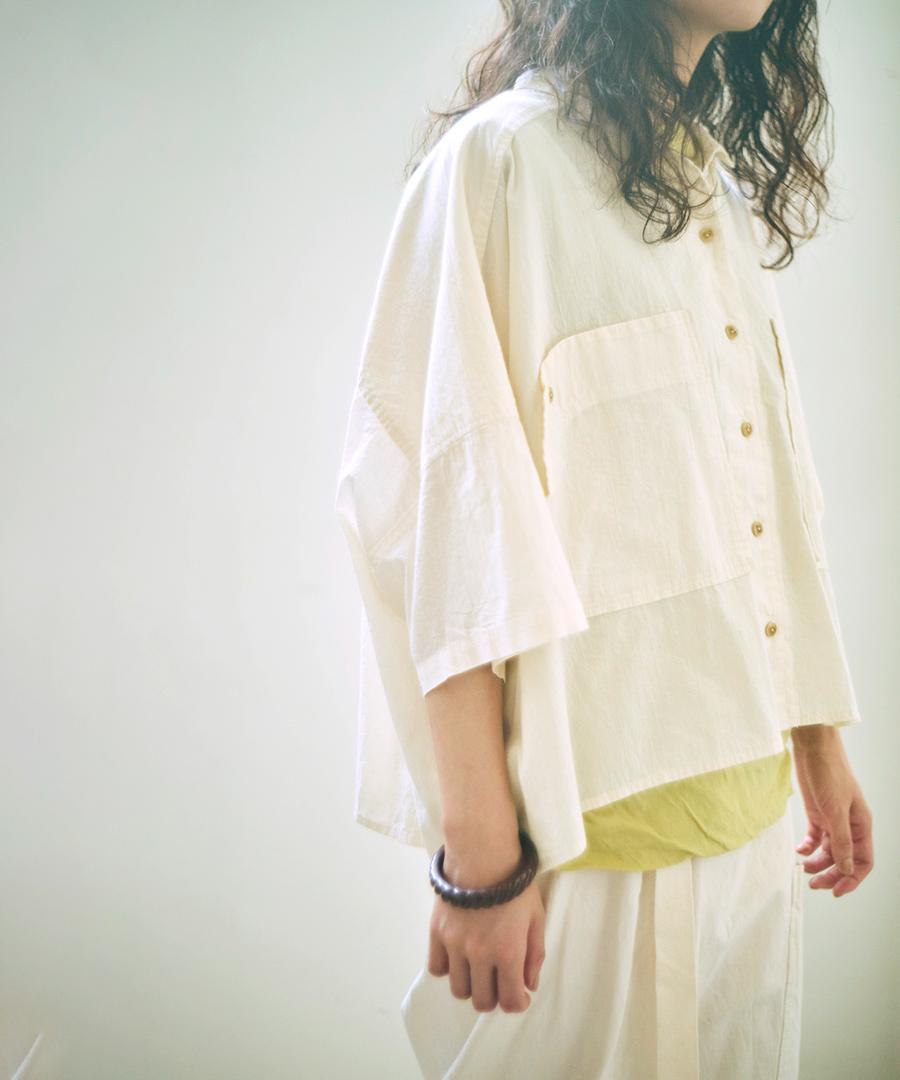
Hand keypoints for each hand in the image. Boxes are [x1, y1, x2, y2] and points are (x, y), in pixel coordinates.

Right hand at [427, 834, 545, 1012]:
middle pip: (482, 1001)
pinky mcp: (436, 932)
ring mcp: (454, 944)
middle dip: (494, 997)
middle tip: (498, 980)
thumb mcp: (536, 917)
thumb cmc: (515, 884)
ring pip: (458, 989)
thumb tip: (529, 985)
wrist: (482, 854)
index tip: (520, 994)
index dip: (517, 1003)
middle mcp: (479, 954)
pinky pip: (436, 968)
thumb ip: (535, 955)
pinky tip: (458, 957)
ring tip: (477, 969)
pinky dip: (448, 968)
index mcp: (507, 952)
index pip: (509, 1001)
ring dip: (470, 985)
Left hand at [792, 725, 873, 896]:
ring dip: (817, 862)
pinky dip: (807, 846)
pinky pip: (815, 837)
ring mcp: (832, 819)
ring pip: (828, 851)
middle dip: (831, 874)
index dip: (852, 879)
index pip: (863, 861)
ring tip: (802, 867)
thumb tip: (846, 869)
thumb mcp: (836, 810)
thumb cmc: (830, 773)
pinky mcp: (816, 812)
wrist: (813, 747)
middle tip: (813, 884)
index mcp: (861, 825)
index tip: (836, 891)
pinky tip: (799, 850)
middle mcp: (848, 825)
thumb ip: (841, 841)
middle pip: (844, 859)